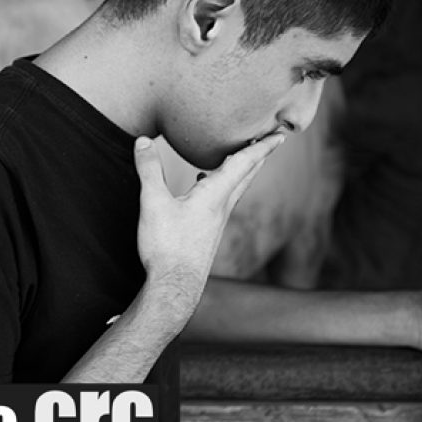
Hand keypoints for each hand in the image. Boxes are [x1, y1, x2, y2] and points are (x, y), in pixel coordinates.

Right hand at [132, 134, 283, 291]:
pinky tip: (204, 185)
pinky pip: (221, 201)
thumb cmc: (167, 247)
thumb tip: (143, 141)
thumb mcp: (153, 203)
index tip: (278, 135)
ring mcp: (216, 222)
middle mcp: (222, 207)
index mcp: (214, 196)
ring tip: (240, 156)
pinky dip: (220, 185)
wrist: (174, 286)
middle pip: (246, 176)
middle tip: (270, 141)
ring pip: (235, 189)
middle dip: (258, 156)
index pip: (242, 164)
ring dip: (241, 170)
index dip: (260, 147)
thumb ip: (149, 171)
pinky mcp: (208, 233)